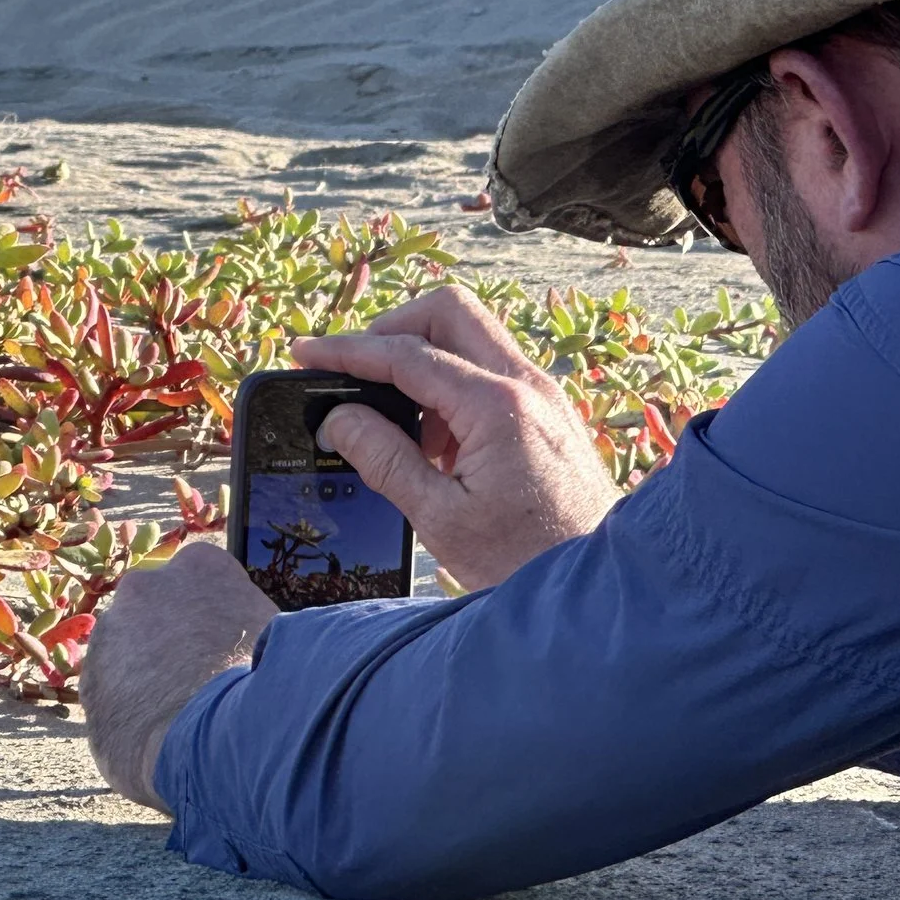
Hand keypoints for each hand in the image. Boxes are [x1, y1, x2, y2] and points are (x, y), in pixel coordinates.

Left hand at [82, 542, 277, 813]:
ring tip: (182, 721)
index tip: (226, 648)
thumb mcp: (275, 637)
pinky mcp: (88, 682)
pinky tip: (160, 740)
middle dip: (171, 642)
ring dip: (146, 679)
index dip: (214, 618)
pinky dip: (130, 715)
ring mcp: (111, 632)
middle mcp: (148, 585)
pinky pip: (111, 698)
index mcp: (202, 565)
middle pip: (157, 611)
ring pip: (127, 655)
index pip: (203, 579)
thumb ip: (250, 626)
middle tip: (201, 684)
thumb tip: (256, 642)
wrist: (224, 738)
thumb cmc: (266, 683)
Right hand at [292, 286, 619, 591]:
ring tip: (399, 428)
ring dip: (424, 360)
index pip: (407, 354)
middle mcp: (527, 385)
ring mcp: (543, 394)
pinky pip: (490, 371)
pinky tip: (438, 446)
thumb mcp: (440, 517)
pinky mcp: (547, 411)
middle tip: (354, 371)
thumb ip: (384, 458)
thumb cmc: (524, 560)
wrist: (594, 587)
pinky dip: (453, 386)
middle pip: (448, 312)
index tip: (305, 353)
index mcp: (497, 406)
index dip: (348, 350)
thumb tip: (338, 419)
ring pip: (471, 336)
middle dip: (392, 330)